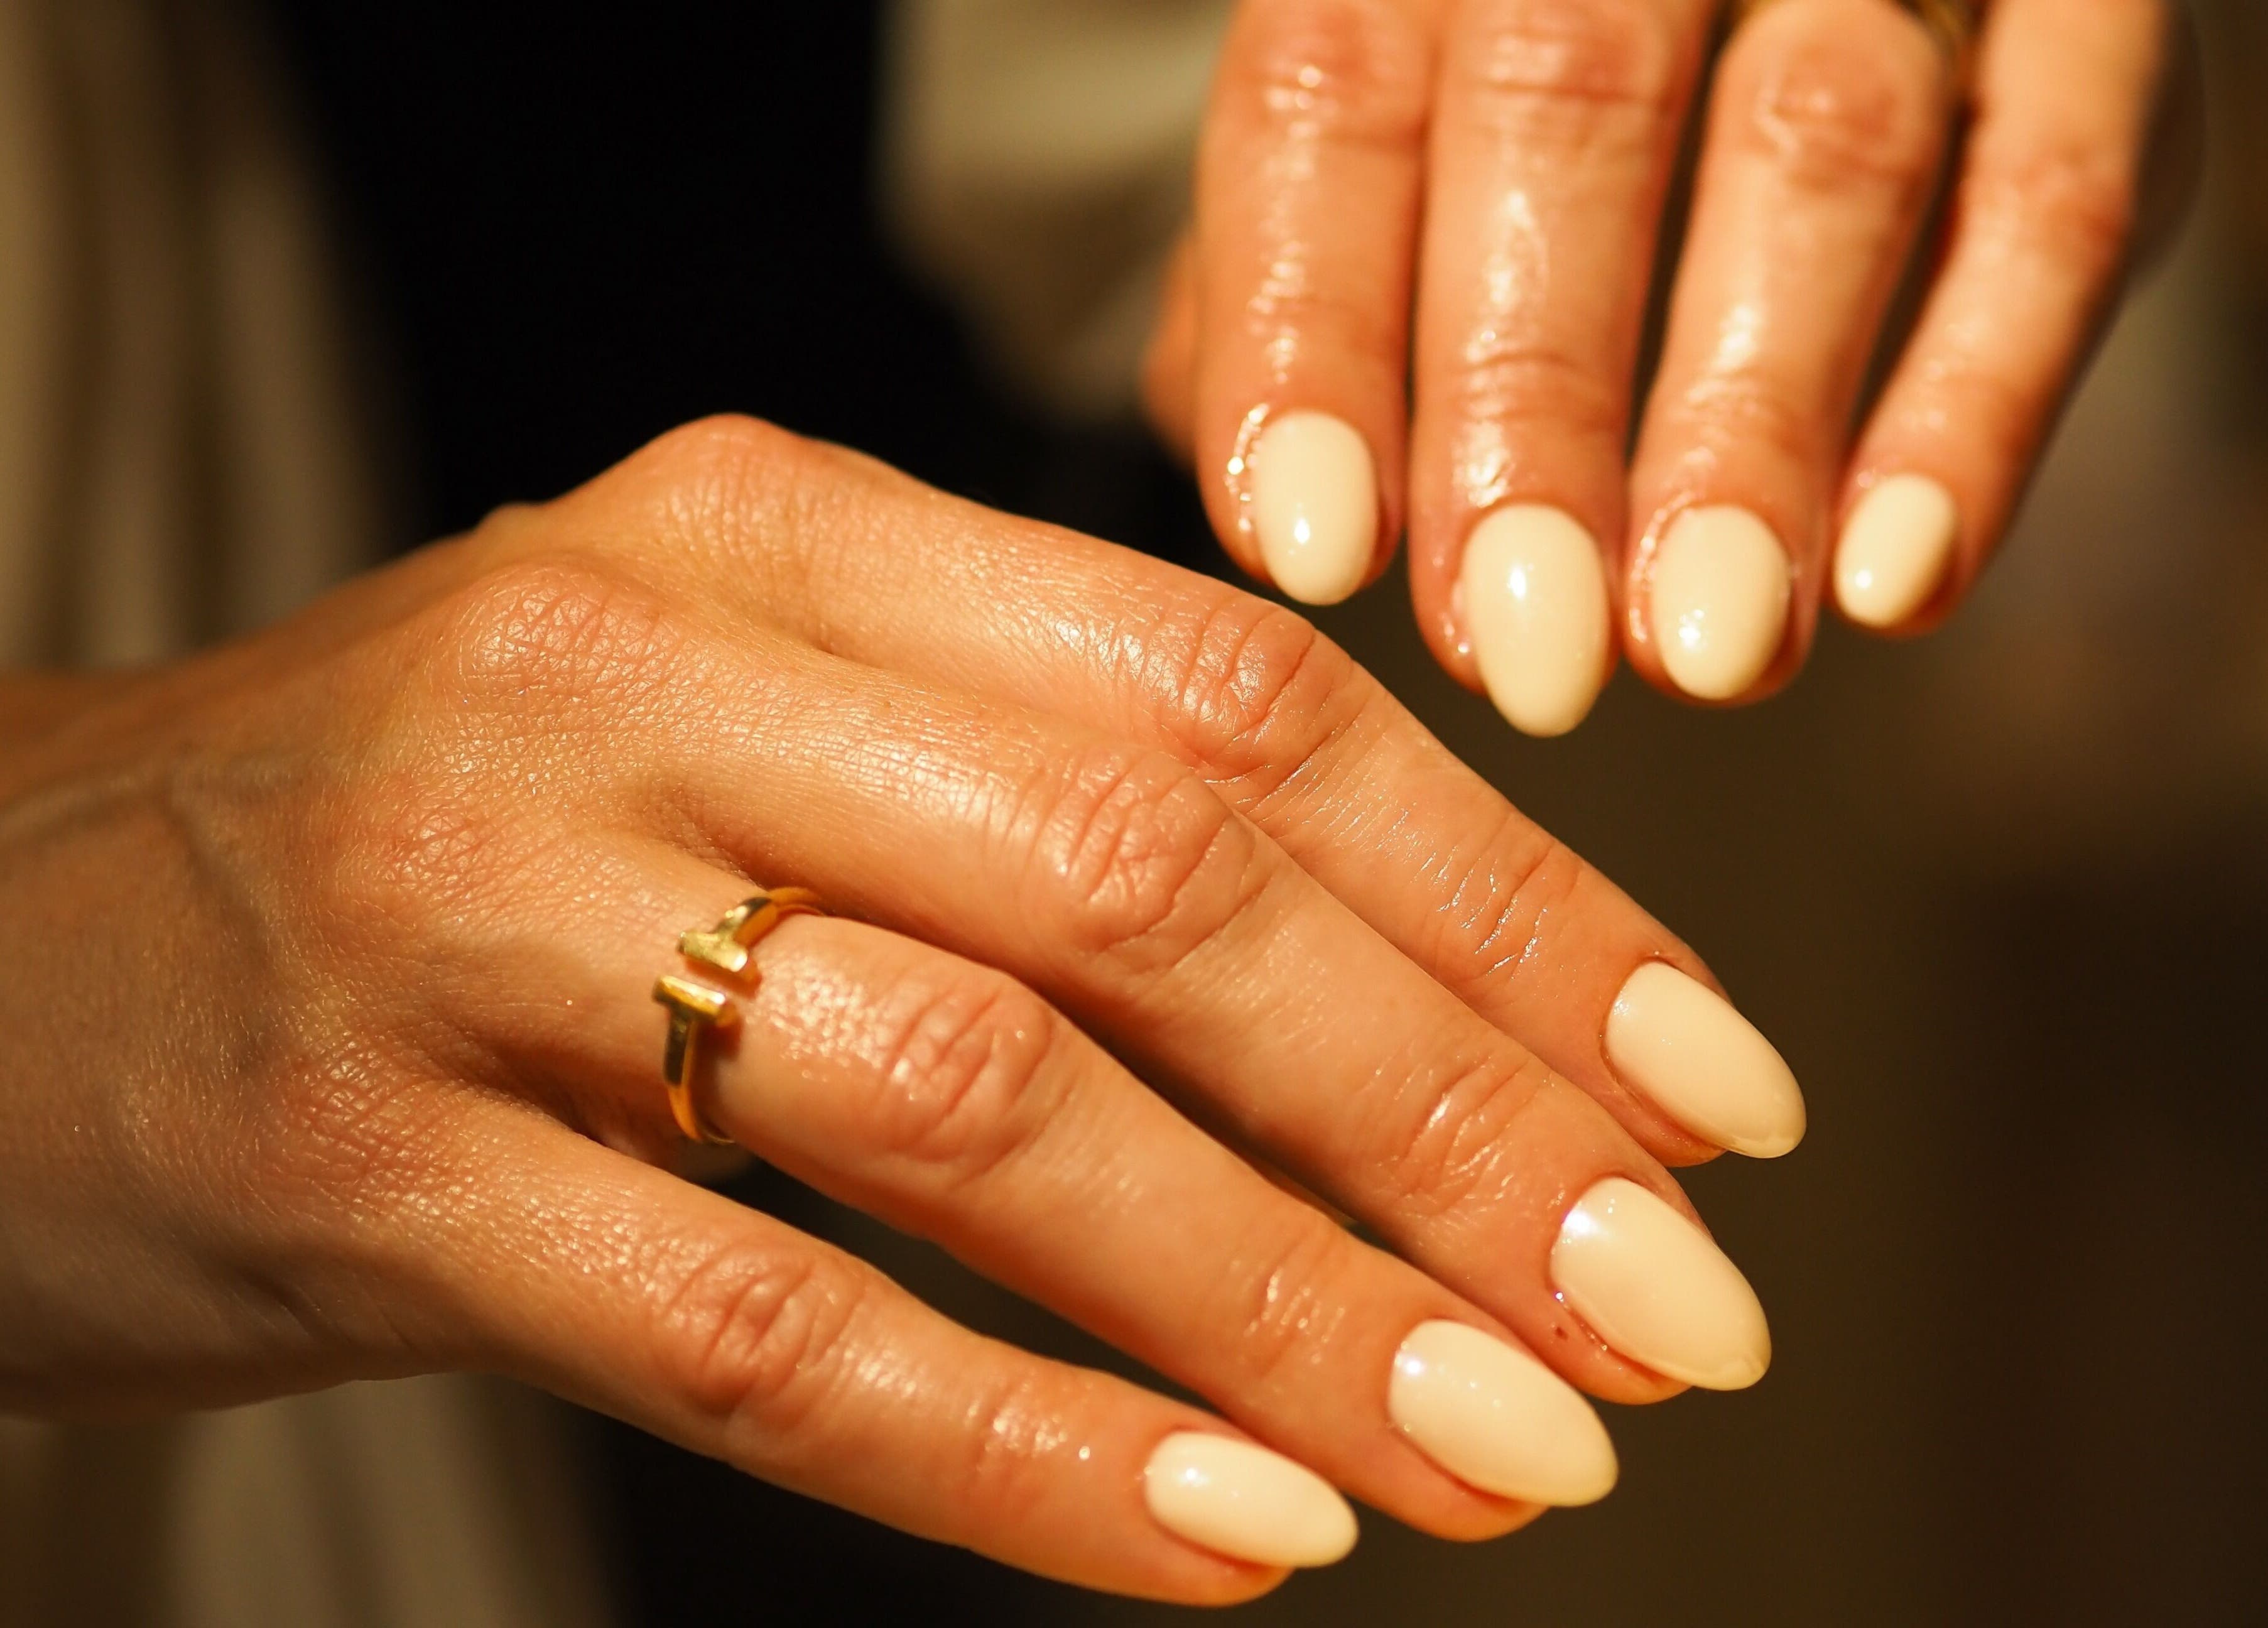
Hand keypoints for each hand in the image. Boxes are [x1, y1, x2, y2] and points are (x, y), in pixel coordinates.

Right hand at [0, 419, 1802, 1601]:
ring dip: (1275, 1303)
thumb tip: (1425, 1019)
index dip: (1513, 905)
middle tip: (1666, 1315)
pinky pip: (748, 1325)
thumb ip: (1036, 813)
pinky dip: (1012, 1449)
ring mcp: (480, 907)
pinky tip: (1224, 1543)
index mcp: (780, 537)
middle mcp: (637, 671)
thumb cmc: (458, 849)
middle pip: (1144, 885)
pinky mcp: (361, 1155)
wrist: (6, 933)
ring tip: (1501, 1455)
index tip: (1710, 1097)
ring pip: (971, 1104)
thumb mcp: (745, 730)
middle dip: (1449, 1117)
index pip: (1236, 698)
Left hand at [1145, 0, 2186, 730]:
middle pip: (1566, 105)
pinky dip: (1981, 397)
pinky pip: (2056, 194)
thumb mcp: (1403, 151)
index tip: (1318, 551)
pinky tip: (1894, 581)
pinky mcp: (2093, 27)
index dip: (1315, 325)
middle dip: (1532, 401)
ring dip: (1753, 422)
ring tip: (1702, 648)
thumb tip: (1276, 509)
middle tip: (1524, 649)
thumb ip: (1307, 287)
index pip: (1332, 98)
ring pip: (1822, 147)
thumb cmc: (1554, 104)